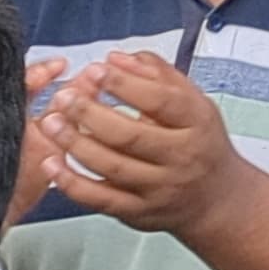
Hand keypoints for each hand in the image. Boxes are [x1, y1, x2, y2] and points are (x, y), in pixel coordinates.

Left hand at [29, 50, 247, 234]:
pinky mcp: (138, 211)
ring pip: (111, 165)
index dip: (126, 84)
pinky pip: (99, 198)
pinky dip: (71, 183)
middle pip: (131, 135)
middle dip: (91, 113)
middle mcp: (181, 157)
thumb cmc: (201, 143)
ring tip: (51, 122)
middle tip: (65, 97)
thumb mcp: (194, 103)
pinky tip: (52, 164)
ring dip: (75, 143)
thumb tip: (117, 58)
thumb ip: (158, 75)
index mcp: (197, 123)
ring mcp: (159, 187)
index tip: (97, 69)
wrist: (217, 199)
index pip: (161, 101)